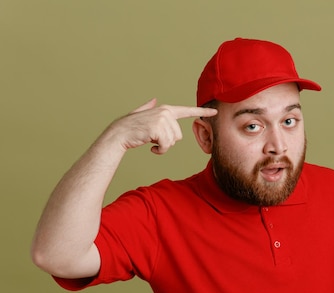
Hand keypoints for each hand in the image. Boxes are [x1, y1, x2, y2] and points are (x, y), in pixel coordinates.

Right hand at [103, 98, 217, 153]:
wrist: (119, 133)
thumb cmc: (130, 127)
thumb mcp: (141, 115)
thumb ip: (148, 107)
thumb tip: (153, 100)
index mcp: (166, 110)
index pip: (187, 111)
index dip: (202, 112)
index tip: (214, 112)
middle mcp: (166, 112)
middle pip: (178, 136)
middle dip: (167, 142)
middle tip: (153, 138)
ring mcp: (162, 120)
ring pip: (172, 142)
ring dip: (162, 147)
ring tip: (150, 141)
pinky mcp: (158, 129)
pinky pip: (166, 147)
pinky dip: (159, 151)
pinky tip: (150, 147)